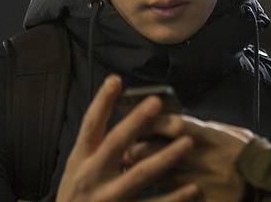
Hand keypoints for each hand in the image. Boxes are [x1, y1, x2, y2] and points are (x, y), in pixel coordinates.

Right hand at [55, 74, 197, 201]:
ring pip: (139, 176)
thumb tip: (122, 109)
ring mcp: (108, 198)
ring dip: (165, 158)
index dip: (102, 102)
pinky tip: (192, 187)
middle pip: (115, 144)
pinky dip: (173, 198)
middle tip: (156, 102)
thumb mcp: (78, 167)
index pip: (90, 125)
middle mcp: (92, 176)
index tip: (115, 79)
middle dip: (135, 122)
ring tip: (187, 143)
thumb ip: (98, 143)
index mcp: (81, 159)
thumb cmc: (78, 193)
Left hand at [124, 115, 253, 201]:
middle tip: (126, 149)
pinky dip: (159, 195)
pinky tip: (152, 194)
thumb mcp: (228, 132)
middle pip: (152, 150)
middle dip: (135, 149)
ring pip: (155, 176)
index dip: (150, 119)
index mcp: (206, 136)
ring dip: (142, 173)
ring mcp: (194, 181)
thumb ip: (203, 128)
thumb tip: (180, 124)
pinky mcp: (196, 201)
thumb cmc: (247, 153)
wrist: (264, 184)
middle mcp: (196, 157)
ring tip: (132, 170)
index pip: (169, 123)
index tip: (137, 118)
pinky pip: (168, 198)